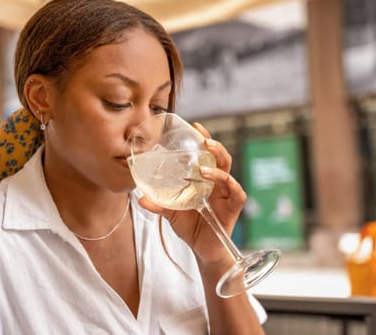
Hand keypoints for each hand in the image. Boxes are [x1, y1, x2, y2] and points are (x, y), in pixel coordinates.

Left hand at [138, 122, 246, 264]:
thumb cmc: (189, 227)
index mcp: (205, 180)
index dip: (204, 139)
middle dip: (214, 146)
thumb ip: (158, 204)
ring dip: (217, 166)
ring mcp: (226, 194)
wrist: (201, 250)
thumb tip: (139, 198)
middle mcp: (218, 183)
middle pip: (221, 158)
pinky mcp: (232, 208)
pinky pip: (237, 192)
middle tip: (204, 140)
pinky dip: (228, 184)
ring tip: (202, 167)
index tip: (195, 126)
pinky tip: (217, 181)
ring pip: (228, 171)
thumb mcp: (171, 213)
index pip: (208, 154)